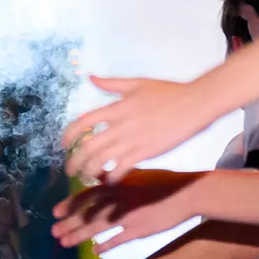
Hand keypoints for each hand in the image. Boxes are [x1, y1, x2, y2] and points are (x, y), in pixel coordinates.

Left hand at [51, 169, 203, 251]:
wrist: (189, 193)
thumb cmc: (164, 181)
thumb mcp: (137, 174)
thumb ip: (115, 177)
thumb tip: (98, 175)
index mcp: (117, 185)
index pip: (86, 195)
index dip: (69, 204)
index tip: (55, 212)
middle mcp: (118, 201)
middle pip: (87, 213)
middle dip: (69, 223)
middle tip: (54, 232)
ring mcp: (128, 216)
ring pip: (97, 228)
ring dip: (79, 236)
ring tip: (65, 243)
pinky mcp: (140, 230)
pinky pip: (118, 240)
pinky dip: (105, 245)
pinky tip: (95, 251)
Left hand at [62, 77, 225, 183]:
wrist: (194, 104)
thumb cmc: (168, 92)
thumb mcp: (137, 83)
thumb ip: (112, 84)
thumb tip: (90, 78)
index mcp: (116, 108)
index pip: (82, 122)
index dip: (68, 136)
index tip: (64, 145)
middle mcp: (120, 126)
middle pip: (87, 147)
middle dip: (74, 162)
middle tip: (70, 170)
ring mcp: (132, 141)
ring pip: (101, 161)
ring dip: (89, 172)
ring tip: (86, 178)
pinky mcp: (145, 153)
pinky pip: (121, 169)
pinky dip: (111, 177)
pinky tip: (109, 180)